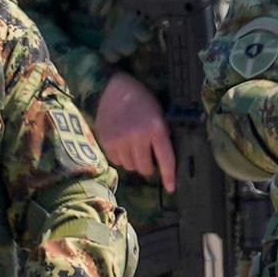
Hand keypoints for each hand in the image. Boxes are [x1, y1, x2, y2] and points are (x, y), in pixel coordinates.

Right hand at [94, 72, 174, 189]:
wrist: (114, 88)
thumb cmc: (141, 100)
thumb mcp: (158, 114)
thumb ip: (161, 135)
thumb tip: (163, 161)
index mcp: (156, 129)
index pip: (165, 159)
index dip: (169, 176)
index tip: (171, 188)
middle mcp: (138, 137)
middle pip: (145, 168)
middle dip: (148, 166)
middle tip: (147, 155)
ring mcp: (120, 140)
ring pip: (130, 167)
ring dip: (134, 161)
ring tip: (133, 146)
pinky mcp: (106, 142)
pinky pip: (116, 161)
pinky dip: (121, 157)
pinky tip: (122, 144)